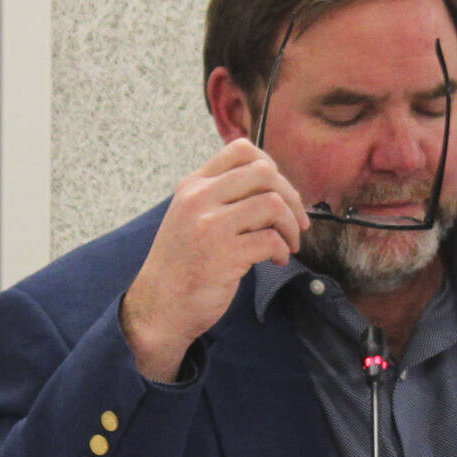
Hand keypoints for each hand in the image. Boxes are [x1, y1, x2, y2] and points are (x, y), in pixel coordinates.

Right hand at [120, 139, 307, 380]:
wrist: (159, 305)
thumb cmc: (184, 262)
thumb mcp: (191, 215)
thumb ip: (223, 196)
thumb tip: (276, 184)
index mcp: (194, 185)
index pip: (241, 150)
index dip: (271, 165)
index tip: (279, 191)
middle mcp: (200, 198)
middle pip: (264, 173)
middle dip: (291, 197)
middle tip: (297, 221)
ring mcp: (211, 226)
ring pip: (273, 204)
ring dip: (291, 225)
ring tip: (288, 244)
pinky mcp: (224, 254)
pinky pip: (271, 239)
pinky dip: (282, 250)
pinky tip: (276, 260)